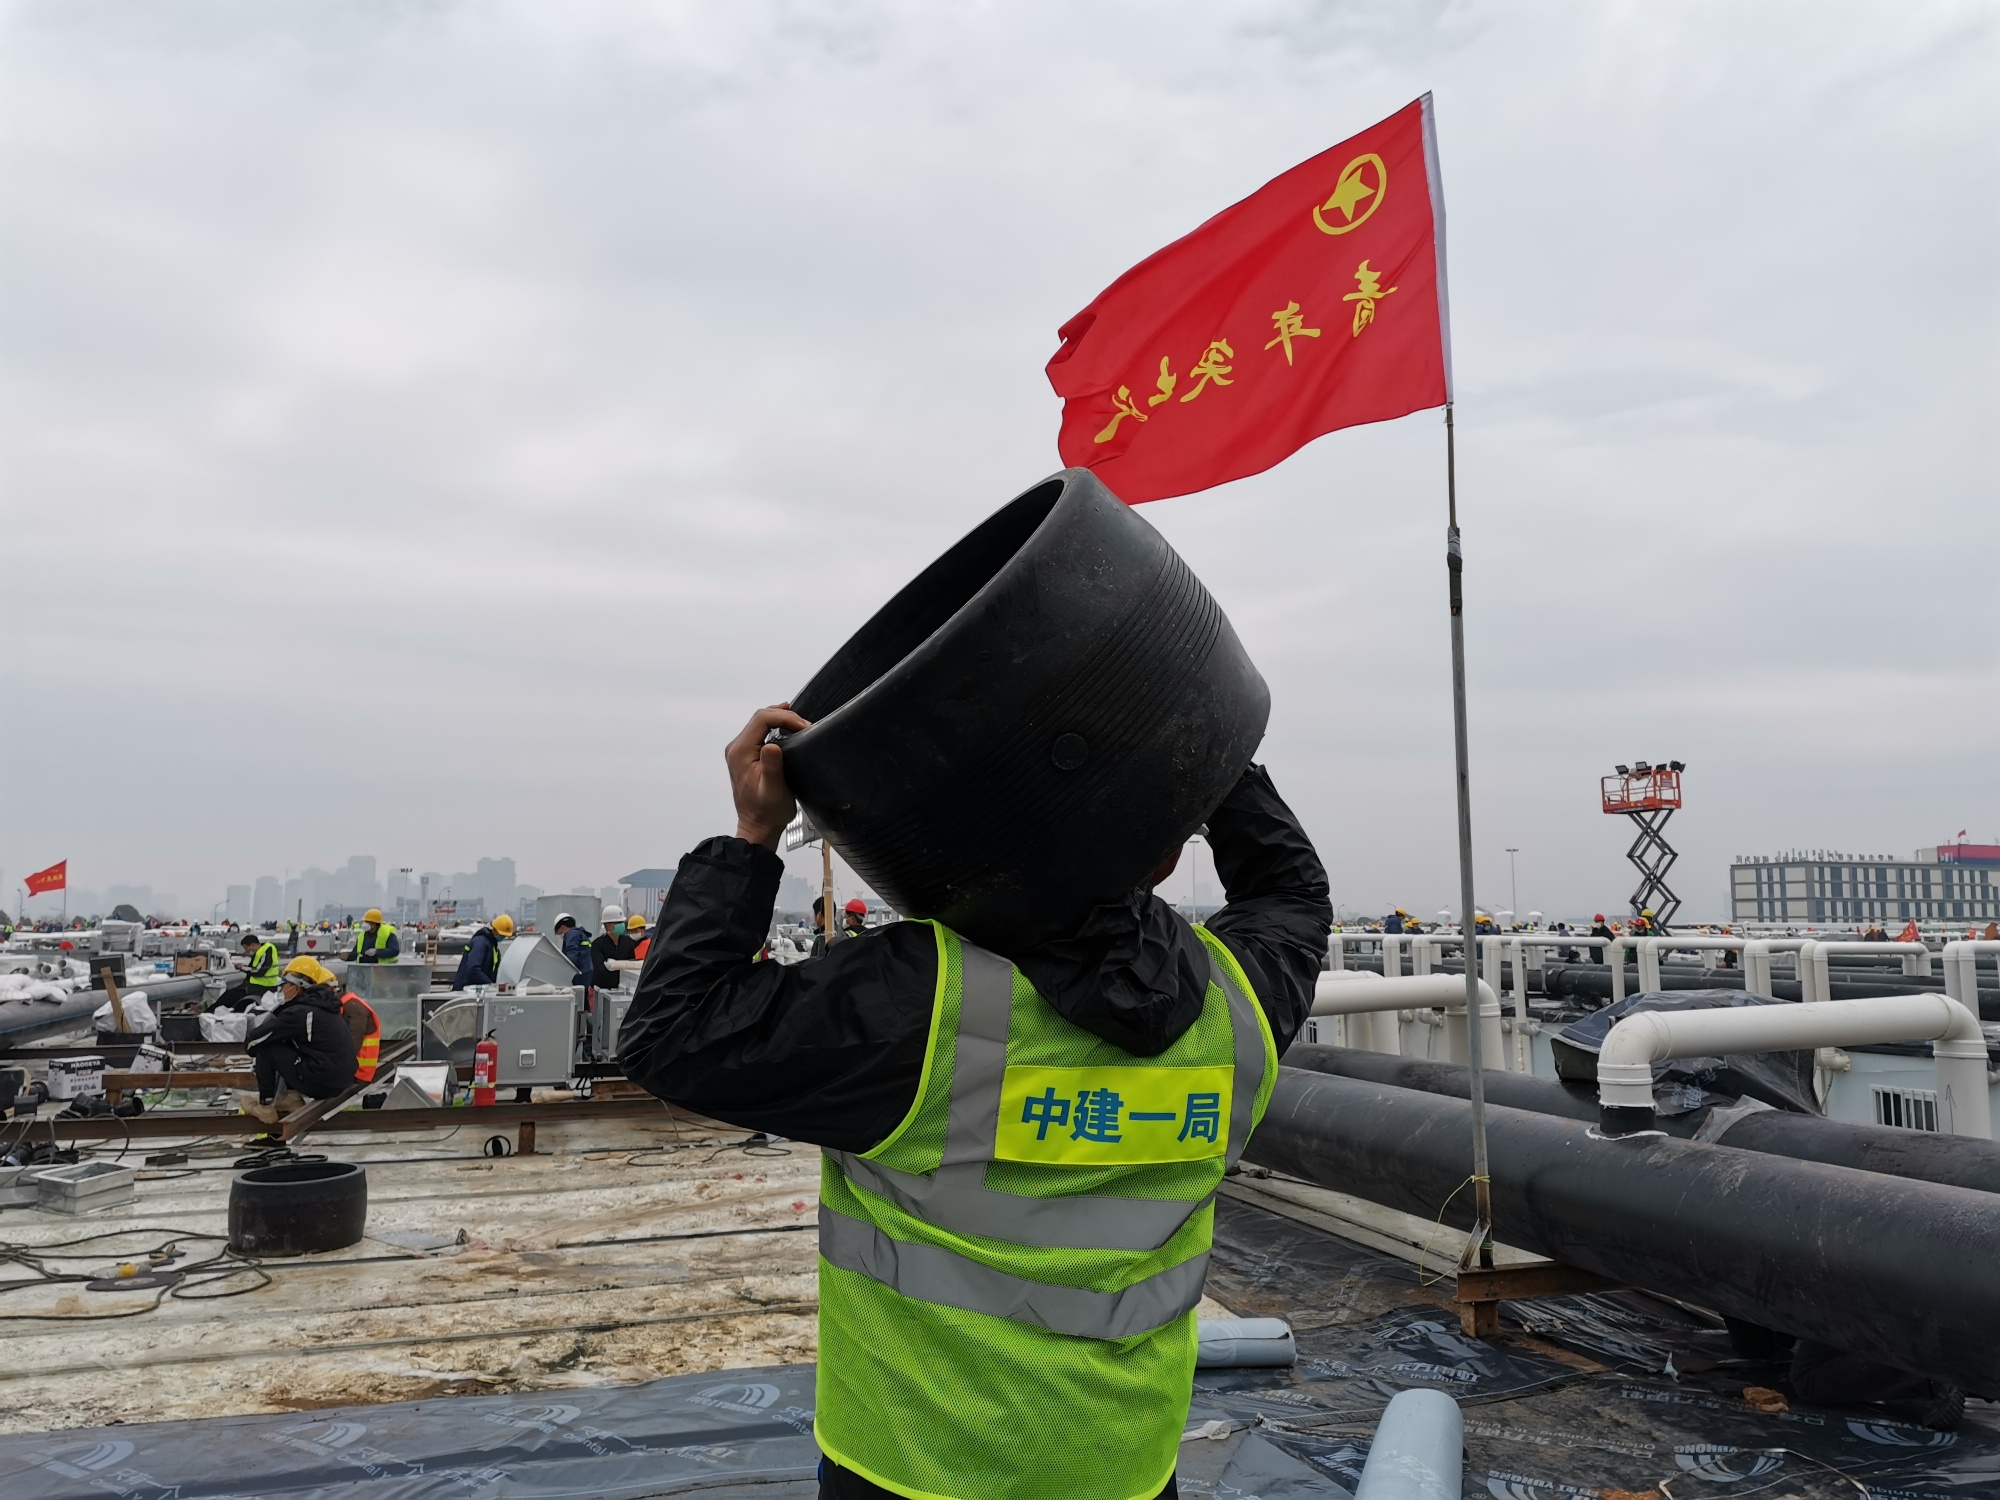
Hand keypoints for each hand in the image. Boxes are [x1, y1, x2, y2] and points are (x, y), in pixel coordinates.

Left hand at [727, 702, 810, 850]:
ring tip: (800, 723)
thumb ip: (771, 767)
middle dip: (784, 716)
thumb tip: (772, 745)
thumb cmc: (767, 811)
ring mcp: (740, 751)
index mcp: (741, 752)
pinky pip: (759, 732)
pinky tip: (787, 728)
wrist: (758, 826)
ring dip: (780, 719)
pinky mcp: (746, 756)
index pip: (762, 719)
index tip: (803, 727)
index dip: (784, 717)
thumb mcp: (773, 790)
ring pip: (760, 723)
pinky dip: (775, 726)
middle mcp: (737, 748)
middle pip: (760, 718)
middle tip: (805, 725)